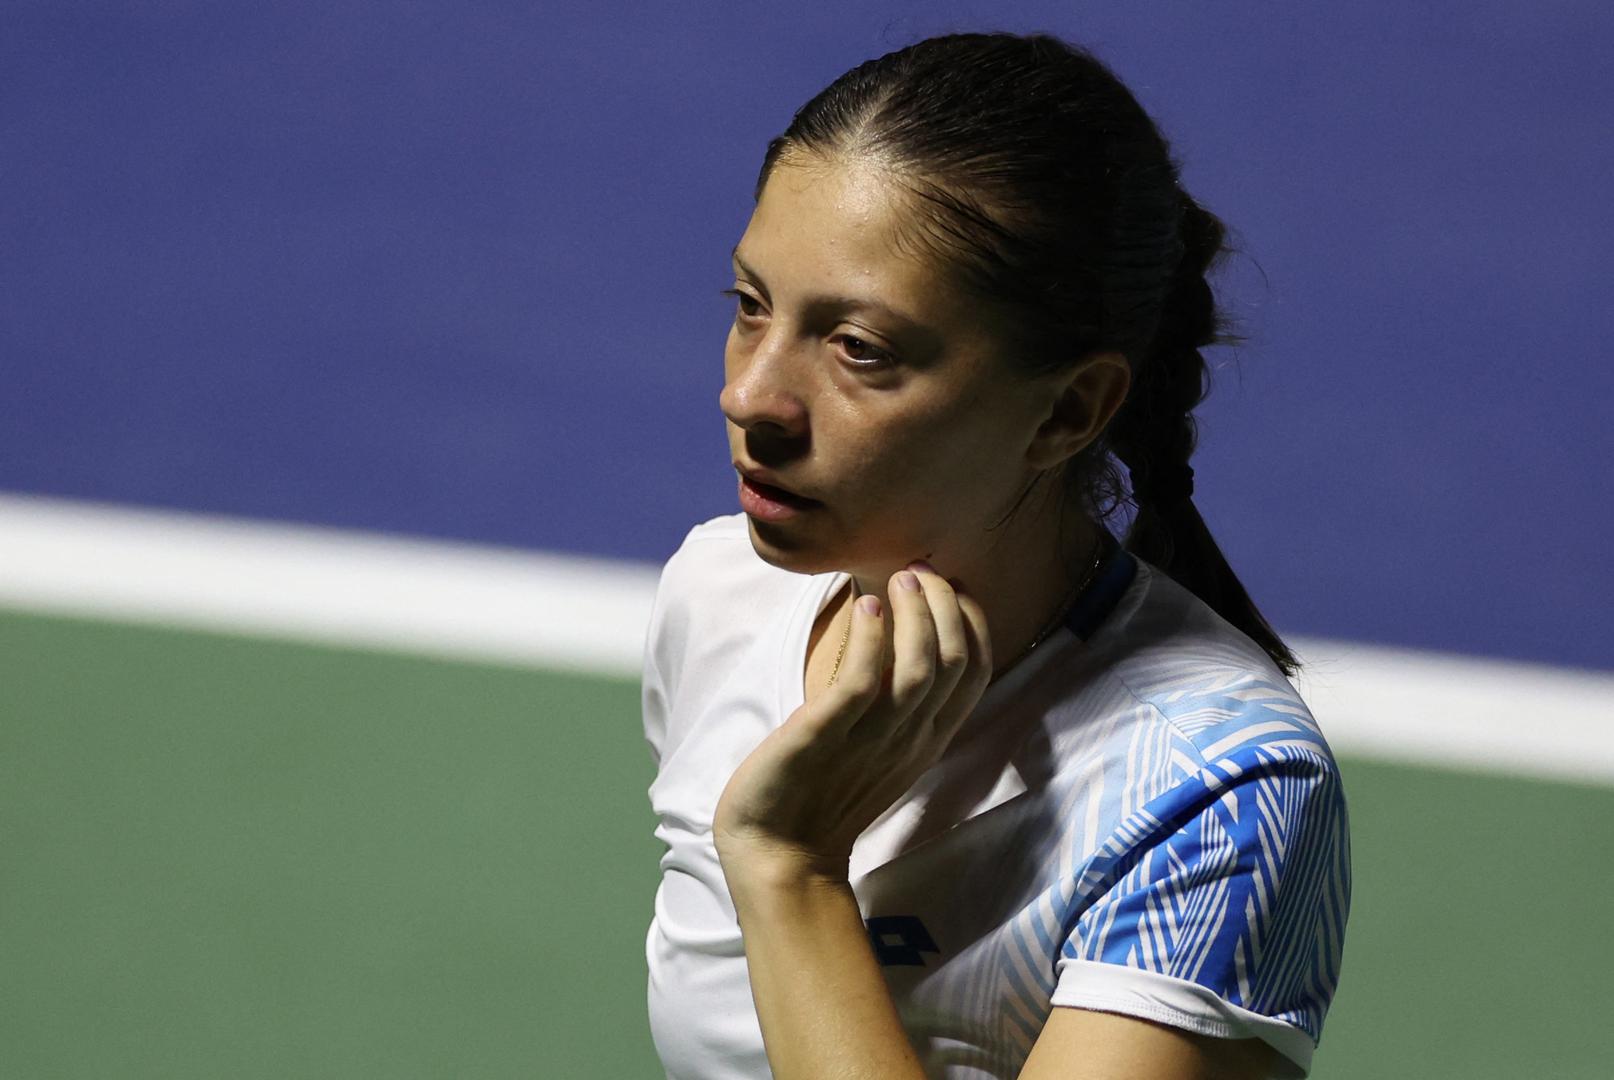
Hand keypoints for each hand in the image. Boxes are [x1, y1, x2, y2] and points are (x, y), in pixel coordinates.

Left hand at [712, 562, 993, 882]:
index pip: (976, 671)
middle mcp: (910, 739)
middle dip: (946, 605)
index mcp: (927, 739)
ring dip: (916, 615)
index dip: (972, 620)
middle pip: (956, 661)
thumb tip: (902, 637)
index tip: (950, 584)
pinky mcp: (825, 736)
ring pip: (922, 669)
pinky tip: (866, 610)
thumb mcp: (878, 745)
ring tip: (898, 579)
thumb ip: (899, 702)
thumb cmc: (822, 792)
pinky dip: (871, 642)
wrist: (778, 854)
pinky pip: (862, 685)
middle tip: (919, 570)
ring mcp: (871, 740)